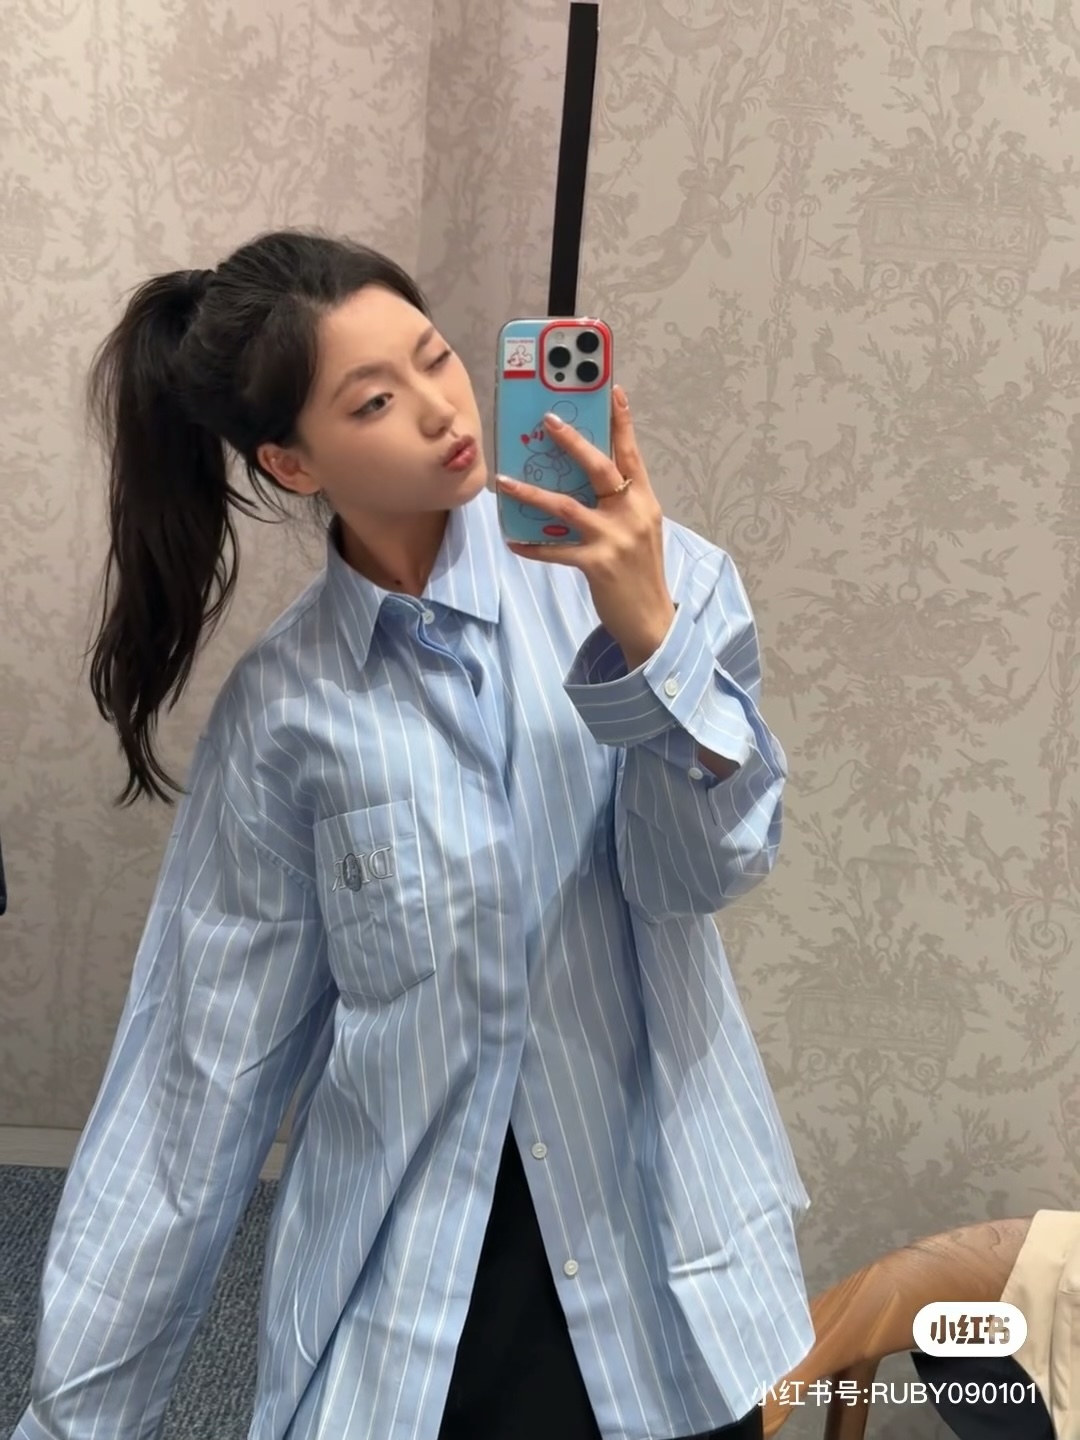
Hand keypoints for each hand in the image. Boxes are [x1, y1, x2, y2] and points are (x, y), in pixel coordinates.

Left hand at [497, 386, 675, 669]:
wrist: (653, 621)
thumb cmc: (641, 573)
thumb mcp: (639, 531)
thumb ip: (619, 505)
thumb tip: (580, 482)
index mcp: (644, 502)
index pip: (632, 454)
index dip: (622, 422)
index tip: (612, 390)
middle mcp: (632, 514)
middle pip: (599, 468)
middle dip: (571, 441)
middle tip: (547, 420)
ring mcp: (615, 539)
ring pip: (566, 507)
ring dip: (531, 494)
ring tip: (504, 482)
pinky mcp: (597, 565)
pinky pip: (555, 551)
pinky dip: (532, 547)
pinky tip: (513, 542)